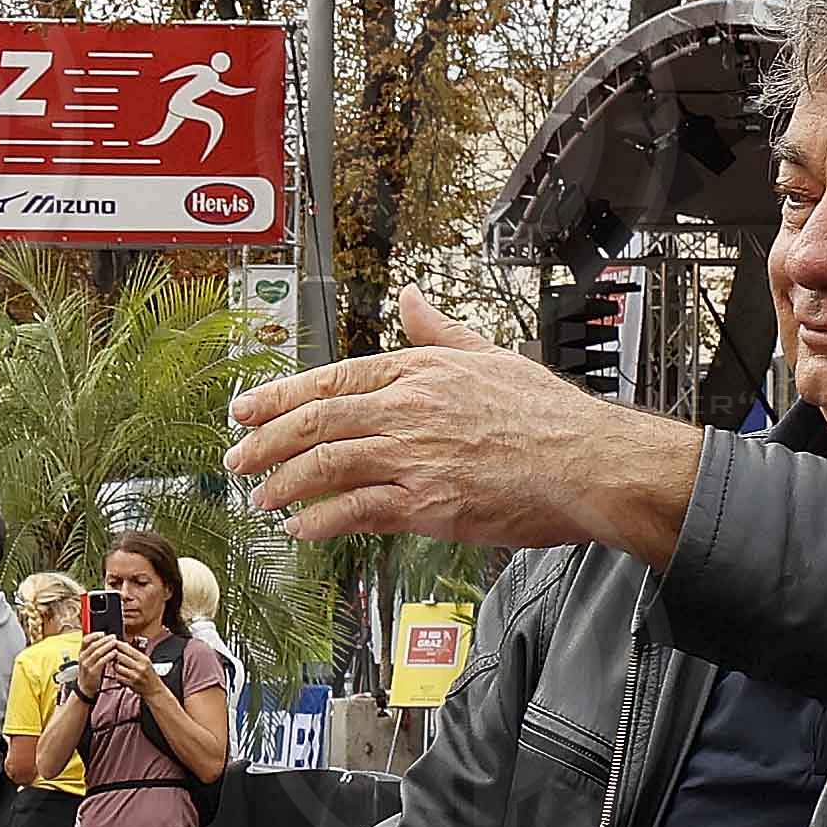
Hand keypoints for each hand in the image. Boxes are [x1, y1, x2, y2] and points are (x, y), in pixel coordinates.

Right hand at [74, 632, 127, 695]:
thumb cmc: (90, 672)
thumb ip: (95, 651)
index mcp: (81, 653)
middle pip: (93, 645)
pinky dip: (108, 656)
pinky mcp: (92, 672)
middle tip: (113, 637)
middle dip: (104, 640)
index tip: (103, 633)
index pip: (85, 640)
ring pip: (97, 652)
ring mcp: (87, 665)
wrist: (85, 688)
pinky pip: (101, 662)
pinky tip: (114, 653)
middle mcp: (82, 658)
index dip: (94, 635)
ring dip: (107, 646)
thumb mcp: (89, 660)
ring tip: (115, 643)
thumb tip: (106, 640)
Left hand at [228, 288, 702, 558]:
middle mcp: (408, 409)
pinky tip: (301, 529)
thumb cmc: (549, 417)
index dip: (278, 396)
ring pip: (324, 466)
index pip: (330, 379)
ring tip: (261, 499)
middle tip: (235, 460)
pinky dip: (319, 521)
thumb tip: (409, 297)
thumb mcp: (490, 355)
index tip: (245, 410)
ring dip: (282, 484)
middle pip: (314, 422)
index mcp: (420, 370)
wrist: (591, 464)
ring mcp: (413, 457)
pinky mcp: (425, 504)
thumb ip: (439, 330)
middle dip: (263, 442)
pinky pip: (354, 511)